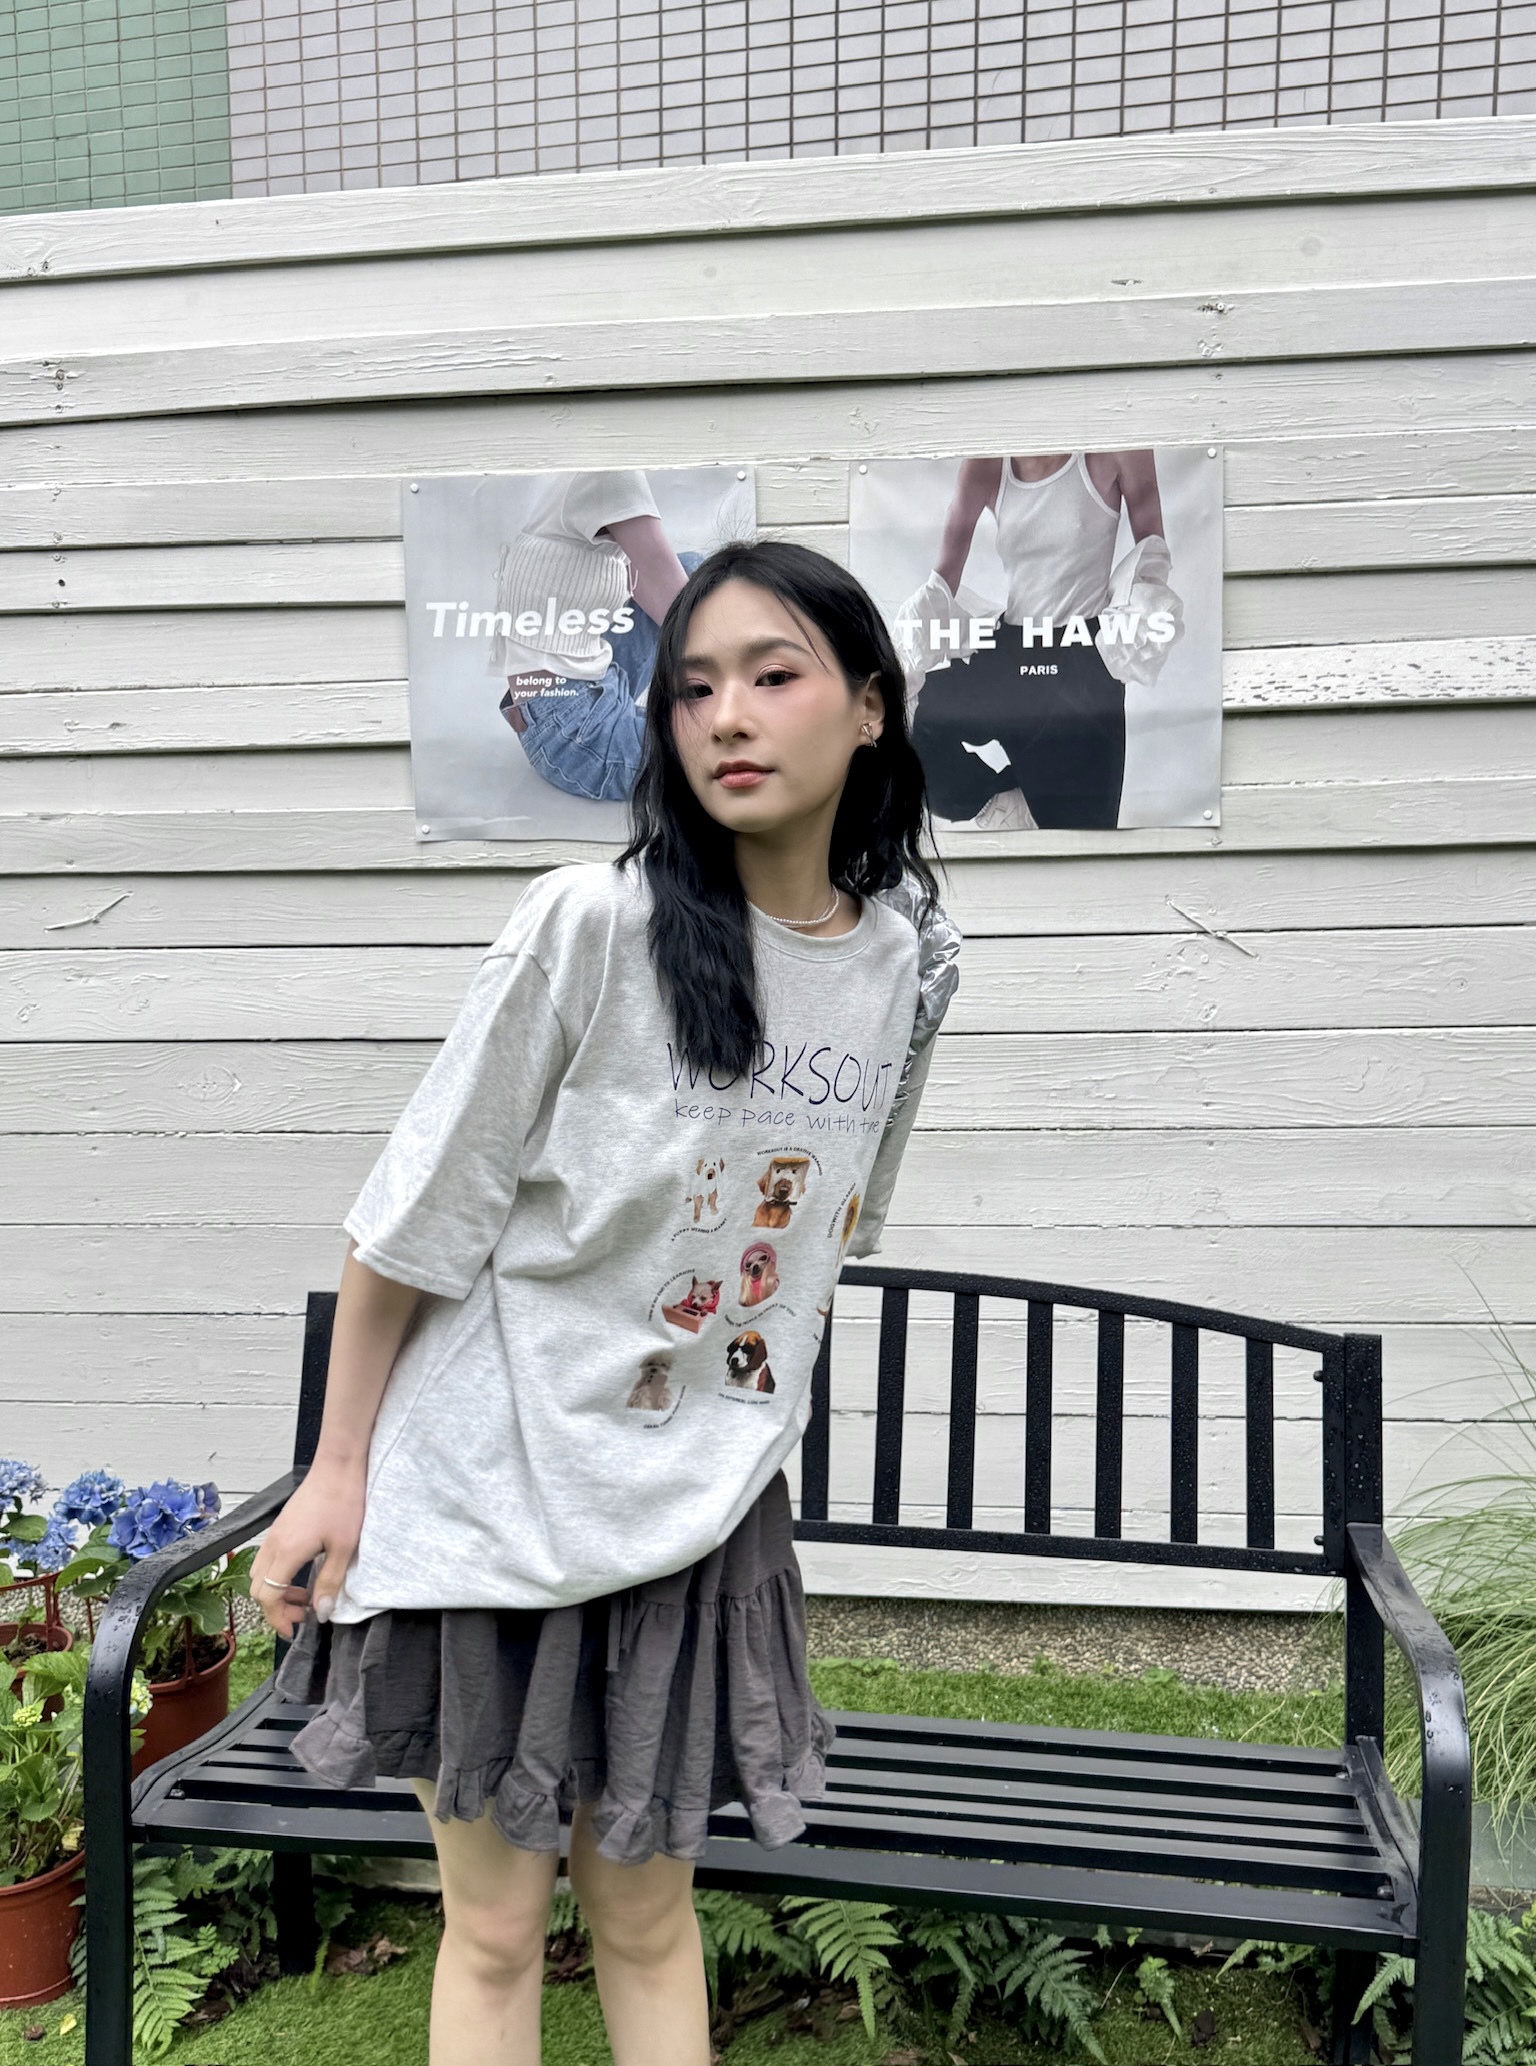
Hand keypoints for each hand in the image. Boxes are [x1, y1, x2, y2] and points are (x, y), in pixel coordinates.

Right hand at [248, 1456, 367, 1640]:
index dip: (278, 1619)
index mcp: (286, 1552)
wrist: (339, 1465)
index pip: (267, 1597)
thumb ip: (330, 1582)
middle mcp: (273, 1544)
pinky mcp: (281, 1526)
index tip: (294, 1630)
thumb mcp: (343, 1547)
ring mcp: (274, 1533)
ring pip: (260, 1573)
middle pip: (258, 1588)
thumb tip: (321, 1613)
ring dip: (276, 1590)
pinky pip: (268, 1558)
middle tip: (301, 1616)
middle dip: (276, 1608)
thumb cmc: (343, 1501)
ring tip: (304, 1596)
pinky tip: (304, 1572)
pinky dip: (278, 1574)